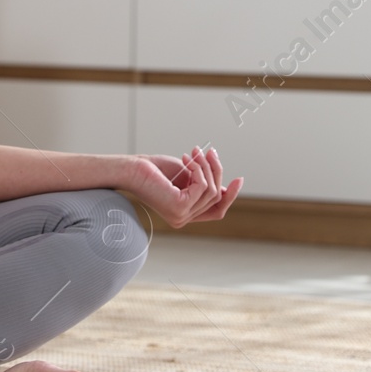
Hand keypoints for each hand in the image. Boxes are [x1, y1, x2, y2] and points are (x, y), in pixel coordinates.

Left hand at [127, 146, 242, 228]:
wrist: (131, 168)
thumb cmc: (153, 170)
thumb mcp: (185, 175)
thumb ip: (203, 183)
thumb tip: (224, 188)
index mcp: (185, 214)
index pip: (216, 211)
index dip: (230, 196)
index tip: (239, 179)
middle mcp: (183, 219)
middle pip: (216, 198)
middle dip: (216, 171)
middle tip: (209, 152)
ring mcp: (181, 216)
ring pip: (211, 191)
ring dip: (206, 167)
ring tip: (194, 152)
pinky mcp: (179, 208)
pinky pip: (202, 187)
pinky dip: (199, 170)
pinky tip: (188, 159)